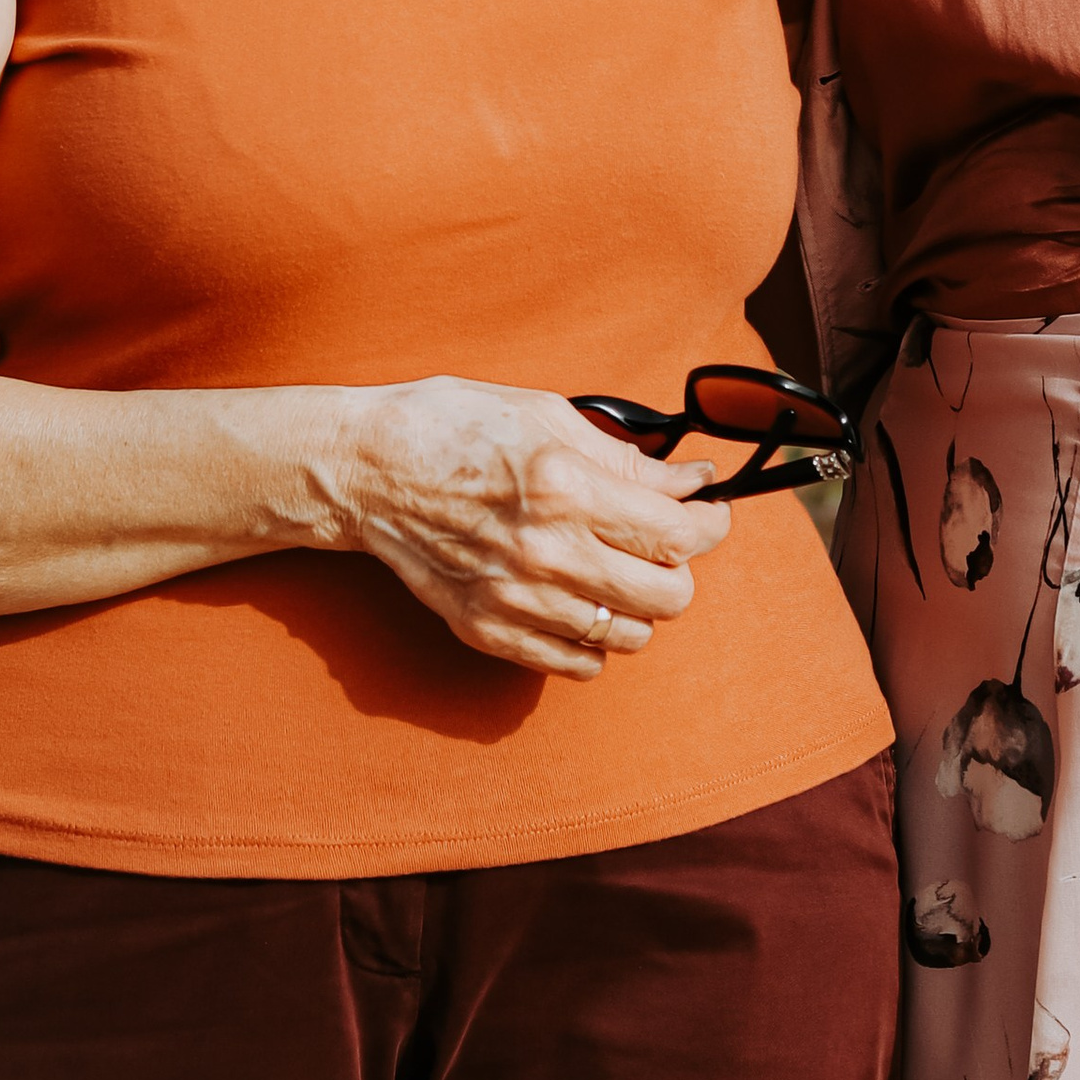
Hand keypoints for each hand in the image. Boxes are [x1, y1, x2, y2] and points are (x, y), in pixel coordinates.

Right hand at [315, 379, 731, 681]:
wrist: (368, 470)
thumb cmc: (454, 427)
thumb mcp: (547, 415)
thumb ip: (624, 457)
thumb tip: (689, 483)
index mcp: (565, 487)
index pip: (677, 533)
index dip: (711, 524)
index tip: (709, 514)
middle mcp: (545, 551)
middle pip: (667, 596)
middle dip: (680, 567)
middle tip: (661, 542)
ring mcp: (516, 599)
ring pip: (629, 637)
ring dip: (637, 605)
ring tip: (614, 569)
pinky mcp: (488, 630)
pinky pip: (578, 664)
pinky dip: (593, 638)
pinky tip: (578, 599)